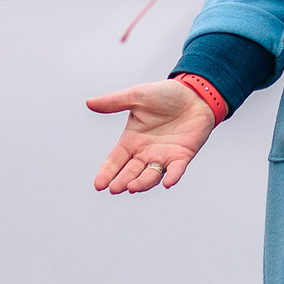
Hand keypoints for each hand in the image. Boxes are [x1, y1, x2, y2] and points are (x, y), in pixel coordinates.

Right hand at [85, 80, 215, 194]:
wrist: (195, 93)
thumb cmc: (165, 94)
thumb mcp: (137, 96)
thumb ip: (114, 102)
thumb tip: (89, 102)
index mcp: (132, 140)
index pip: (115, 160)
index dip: (107, 172)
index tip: (98, 185)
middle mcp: (145, 152)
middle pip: (130, 172)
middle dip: (122, 181)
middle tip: (114, 189)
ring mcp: (164, 156)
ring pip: (150, 175)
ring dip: (142, 183)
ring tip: (132, 187)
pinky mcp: (182, 157)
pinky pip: (176, 170)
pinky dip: (172, 177)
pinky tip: (167, 182)